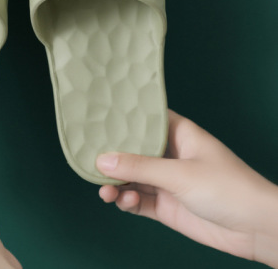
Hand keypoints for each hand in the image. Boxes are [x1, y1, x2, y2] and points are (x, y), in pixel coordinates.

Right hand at [96, 110, 277, 266]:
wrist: (257, 229)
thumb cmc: (228, 188)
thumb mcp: (179, 173)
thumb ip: (138, 167)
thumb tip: (101, 161)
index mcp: (178, 134)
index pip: (145, 119)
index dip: (122, 119)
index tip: (97, 119)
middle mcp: (170, 155)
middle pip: (133, 151)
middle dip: (113, 157)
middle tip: (91, 160)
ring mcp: (167, 181)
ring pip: (132, 178)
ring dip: (116, 184)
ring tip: (106, 190)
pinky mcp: (167, 205)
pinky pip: (139, 200)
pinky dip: (127, 202)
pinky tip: (124, 202)